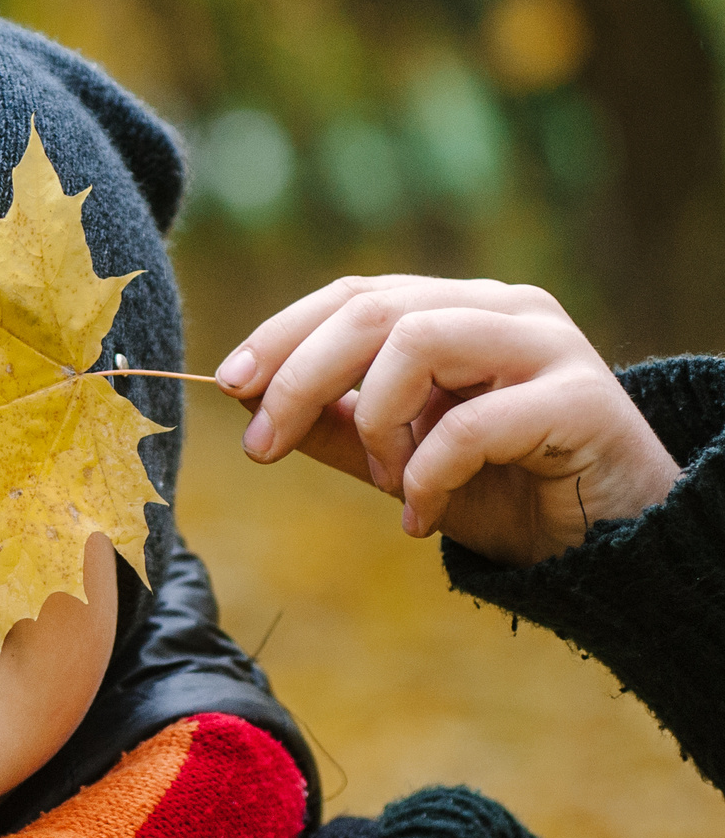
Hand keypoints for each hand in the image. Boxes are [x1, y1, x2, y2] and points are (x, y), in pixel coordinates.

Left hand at [215, 276, 681, 567]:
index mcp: (458, 311)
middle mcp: (503, 311)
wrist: (608, 541)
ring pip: (419, 342)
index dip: (283, 335)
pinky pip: (470, 424)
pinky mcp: (581, 400)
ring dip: (376, 423)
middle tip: (261, 446)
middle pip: (375, 310)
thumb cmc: (504, 491)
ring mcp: (547, 347)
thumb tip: (253, 400)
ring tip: (385, 484)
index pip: (355, 296)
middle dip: (300, 377)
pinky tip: (421, 517)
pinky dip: (426, 474)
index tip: (230, 386)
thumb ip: (337, 428)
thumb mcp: (399, 460)